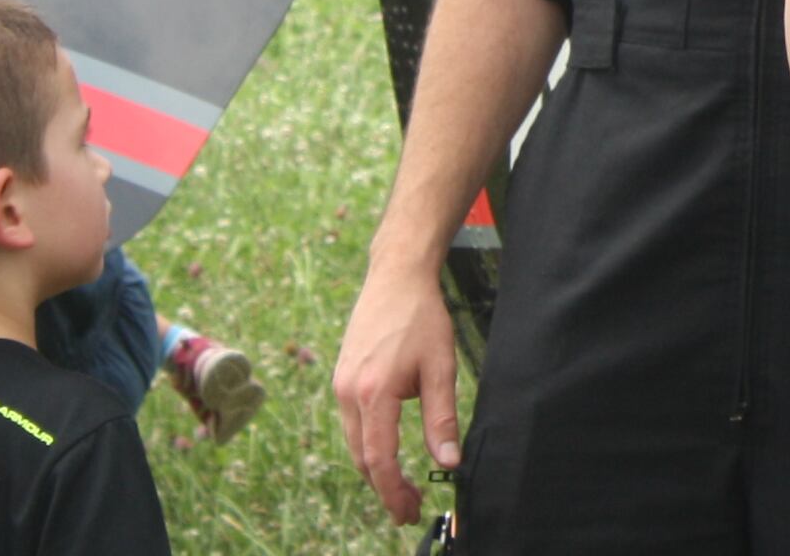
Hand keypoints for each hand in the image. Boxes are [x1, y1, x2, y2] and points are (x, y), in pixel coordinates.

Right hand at [332, 258, 461, 524]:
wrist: (396, 277)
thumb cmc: (423, 319)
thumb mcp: (441, 368)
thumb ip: (442, 419)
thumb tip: (449, 462)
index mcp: (373, 393)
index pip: (379, 459)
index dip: (393, 491)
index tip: (409, 511)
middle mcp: (348, 393)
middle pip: (361, 457)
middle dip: (384, 488)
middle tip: (408, 508)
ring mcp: (340, 385)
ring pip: (354, 443)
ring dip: (374, 468)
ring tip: (401, 487)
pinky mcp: (341, 379)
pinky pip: (350, 424)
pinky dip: (367, 445)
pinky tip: (385, 452)